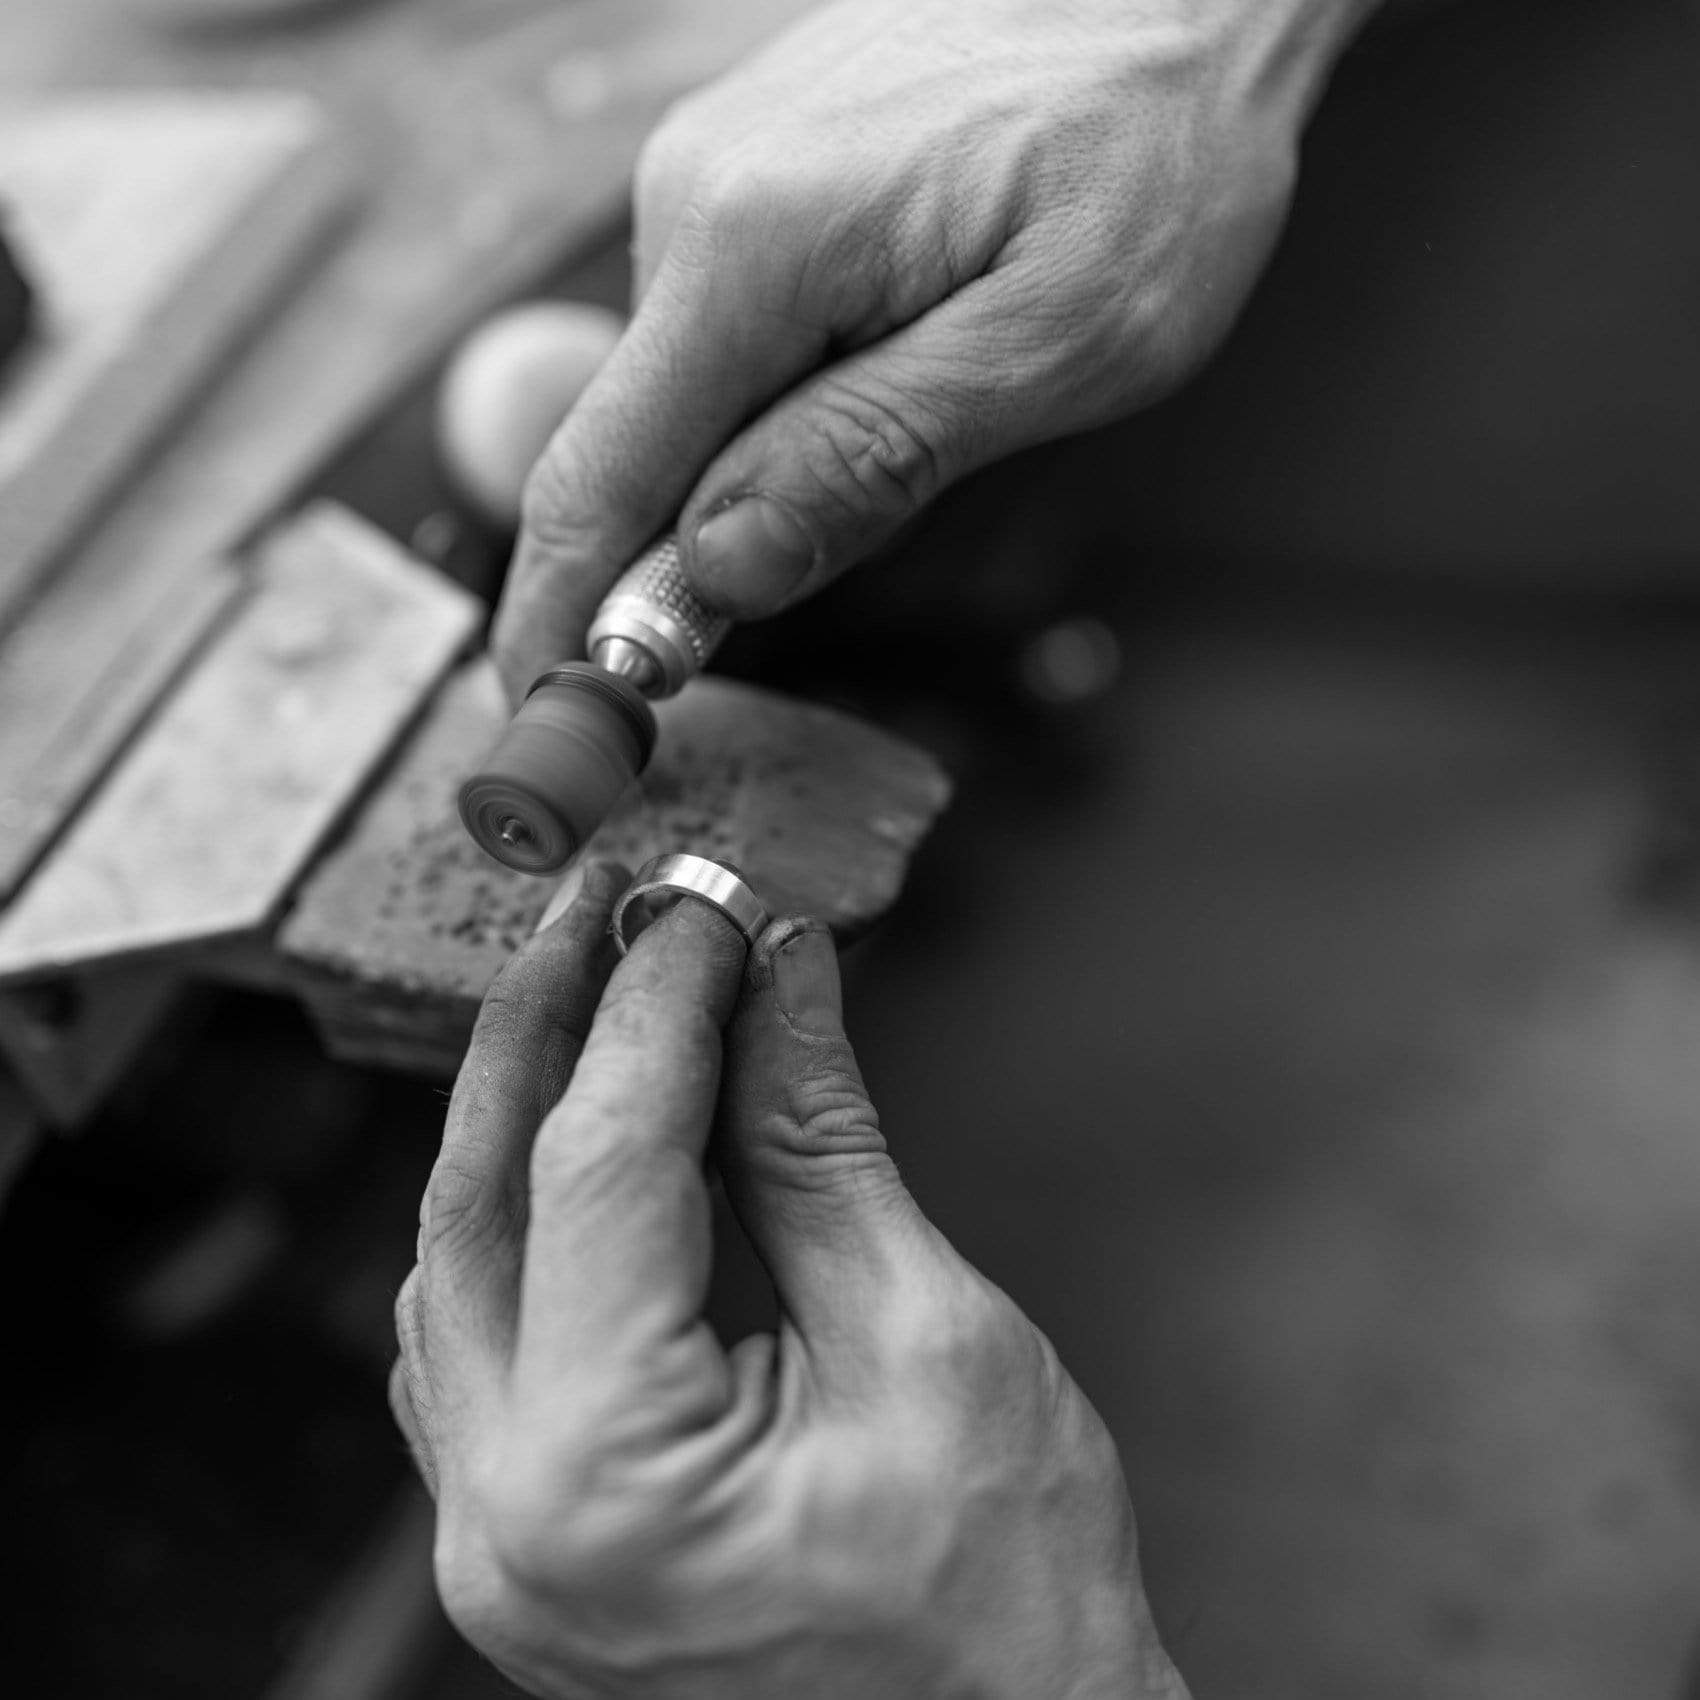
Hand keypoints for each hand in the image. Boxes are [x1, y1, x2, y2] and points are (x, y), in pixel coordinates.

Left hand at [392, 864, 1188, 1698]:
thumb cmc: (1008, 1607)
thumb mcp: (930, 1340)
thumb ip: (818, 1143)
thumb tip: (780, 978)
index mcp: (604, 1478)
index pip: (600, 1164)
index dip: (659, 1007)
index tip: (709, 912)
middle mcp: (502, 1522)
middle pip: (479, 1201)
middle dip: (545, 1029)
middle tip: (602, 909)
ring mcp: (494, 1546)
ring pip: (455, 1266)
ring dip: (522, 1118)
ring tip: (596, 997)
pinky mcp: (524, 1544)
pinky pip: (471, 1343)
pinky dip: (521, 1219)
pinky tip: (578, 1145)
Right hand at [492, 0, 1375, 697]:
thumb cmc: (1156, 154)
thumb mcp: (1052, 345)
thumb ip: (871, 460)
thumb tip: (717, 572)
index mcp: (754, 244)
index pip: (600, 476)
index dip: (562, 616)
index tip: (545, 718)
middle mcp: (696, 198)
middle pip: (636, 451)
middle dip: (681, 564)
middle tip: (809, 595)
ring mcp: (714, 177)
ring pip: (688, 401)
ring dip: (761, 470)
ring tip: (932, 410)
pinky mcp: (748, 177)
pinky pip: (727, 338)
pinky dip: (776, 404)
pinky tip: (895, 365)